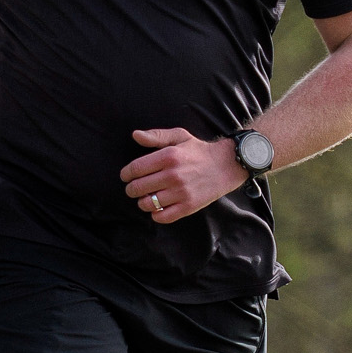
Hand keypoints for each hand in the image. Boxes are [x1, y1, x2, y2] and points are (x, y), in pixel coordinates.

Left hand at [120, 128, 243, 223]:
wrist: (225, 166)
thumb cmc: (198, 151)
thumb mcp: (179, 136)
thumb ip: (156, 136)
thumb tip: (135, 135)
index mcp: (168, 156)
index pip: (135, 169)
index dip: (126, 174)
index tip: (126, 176)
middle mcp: (173, 175)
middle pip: (138, 188)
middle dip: (131, 189)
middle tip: (134, 188)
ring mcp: (181, 192)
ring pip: (147, 204)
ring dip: (142, 202)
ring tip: (146, 198)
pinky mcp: (188, 206)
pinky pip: (162, 217)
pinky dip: (155, 214)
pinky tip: (158, 207)